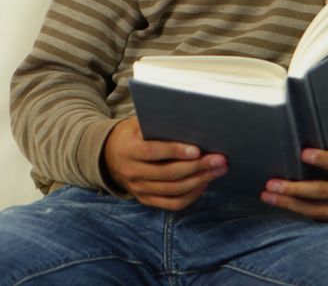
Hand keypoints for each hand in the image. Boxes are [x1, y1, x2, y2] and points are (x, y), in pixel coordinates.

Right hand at [103, 117, 226, 210]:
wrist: (108, 156)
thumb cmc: (130, 135)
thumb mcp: (137, 124)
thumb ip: (156, 125)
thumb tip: (189, 125)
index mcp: (128, 150)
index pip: (153, 152)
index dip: (175, 151)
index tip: (197, 150)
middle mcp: (131, 172)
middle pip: (168, 174)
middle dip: (197, 167)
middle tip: (218, 159)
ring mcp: (138, 189)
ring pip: (173, 190)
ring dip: (199, 181)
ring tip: (217, 170)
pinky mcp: (146, 199)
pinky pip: (172, 203)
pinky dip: (191, 195)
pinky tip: (204, 184)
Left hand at [260, 149, 327, 230]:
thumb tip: (320, 136)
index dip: (322, 159)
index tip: (303, 153)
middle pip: (322, 193)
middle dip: (294, 189)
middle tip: (272, 184)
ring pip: (318, 211)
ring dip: (291, 204)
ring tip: (270, 197)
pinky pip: (324, 221)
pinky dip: (304, 215)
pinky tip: (286, 207)